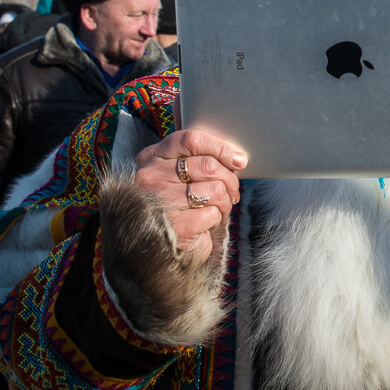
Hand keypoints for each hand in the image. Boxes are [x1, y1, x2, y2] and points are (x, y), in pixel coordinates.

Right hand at [134, 129, 245, 263]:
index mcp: (151, 157)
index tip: (239, 159)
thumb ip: (199, 161)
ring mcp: (159, 201)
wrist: (158, 249)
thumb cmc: (175, 207)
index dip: (221, 147)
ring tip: (216, 209)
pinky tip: (205, 224)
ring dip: (224, 203)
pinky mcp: (173, 226)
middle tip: (231, 193)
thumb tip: (237, 159)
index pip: (191, 140)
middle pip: (209, 166)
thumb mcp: (178, 177)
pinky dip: (217, 220)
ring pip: (215, 190)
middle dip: (229, 180)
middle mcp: (150, 177)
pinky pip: (212, 213)